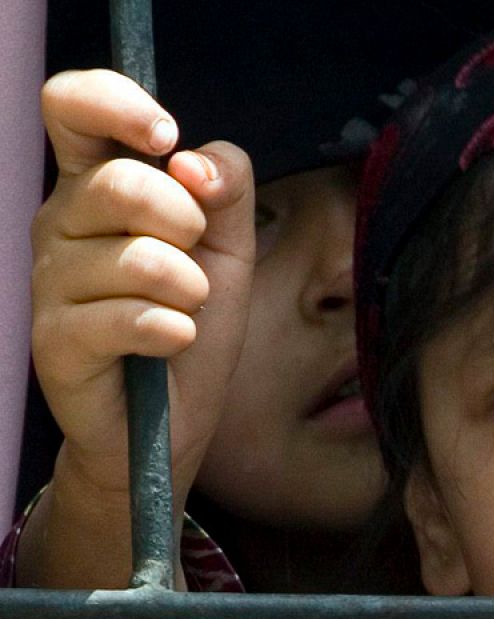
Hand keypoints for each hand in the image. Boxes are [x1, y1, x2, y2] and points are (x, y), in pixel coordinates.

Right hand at [31, 69, 254, 509]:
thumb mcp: (228, 247)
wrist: (168, 421)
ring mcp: (48, 281)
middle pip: (120, 185)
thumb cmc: (192, 322)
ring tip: (187, 311)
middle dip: (185, 221)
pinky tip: (174, 341)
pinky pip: (128, 316)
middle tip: (198, 262)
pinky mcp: (53, 338)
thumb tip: (194, 160)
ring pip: (134, 257)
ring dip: (188, 288)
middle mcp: (59, 222)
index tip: (166, 138)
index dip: (115, 103)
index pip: (70, 107)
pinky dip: (172, 329)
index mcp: (94, 185)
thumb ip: (226, 189)